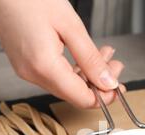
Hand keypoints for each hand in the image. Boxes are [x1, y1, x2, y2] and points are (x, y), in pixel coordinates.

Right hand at [0, 0, 123, 107]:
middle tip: (116, 64)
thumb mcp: (70, 25)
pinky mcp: (25, 64)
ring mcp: (26, 71)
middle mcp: (32, 74)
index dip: (105, 96)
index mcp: (44, 67)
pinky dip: (73, 69)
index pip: (82, 98)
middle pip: (75, 94)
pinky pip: (55, 76)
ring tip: (104, 53)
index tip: (119, 85)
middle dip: (99, 82)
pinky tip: (83, 55)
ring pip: (67, 85)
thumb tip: (108, 82)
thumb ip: (91, 58)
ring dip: (88, 73)